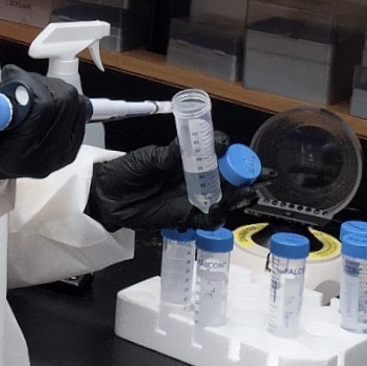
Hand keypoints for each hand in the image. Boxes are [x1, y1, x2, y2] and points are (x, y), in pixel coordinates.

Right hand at [0, 66, 86, 182]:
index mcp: (19, 155)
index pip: (44, 109)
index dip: (29, 86)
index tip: (10, 78)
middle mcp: (45, 159)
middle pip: (65, 103)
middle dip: (41, 84)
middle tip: (19, 83)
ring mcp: (61, 156)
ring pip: (75, 104)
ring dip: (53, 89)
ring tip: (28, 93)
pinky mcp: (70, 148)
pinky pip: (80, 113)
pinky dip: (63, 99)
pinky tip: (41, 102)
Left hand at [86, 136, 258, 231]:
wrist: (106, 197)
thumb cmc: (124, 172)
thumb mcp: (146, 159)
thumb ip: (166, 156)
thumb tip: (183, 150)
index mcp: (186, 157)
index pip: (214, 150)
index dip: (226, 148)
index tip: (227, 146)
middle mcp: (193, 177)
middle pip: (227, 176)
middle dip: (246, 175)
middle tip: (260, 174)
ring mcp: (191, 197)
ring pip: (222, 198)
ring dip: (238, 196)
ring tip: (248, 192)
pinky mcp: (184, 217)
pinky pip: (206, 219)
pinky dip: (216, 217)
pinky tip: (219, 210)